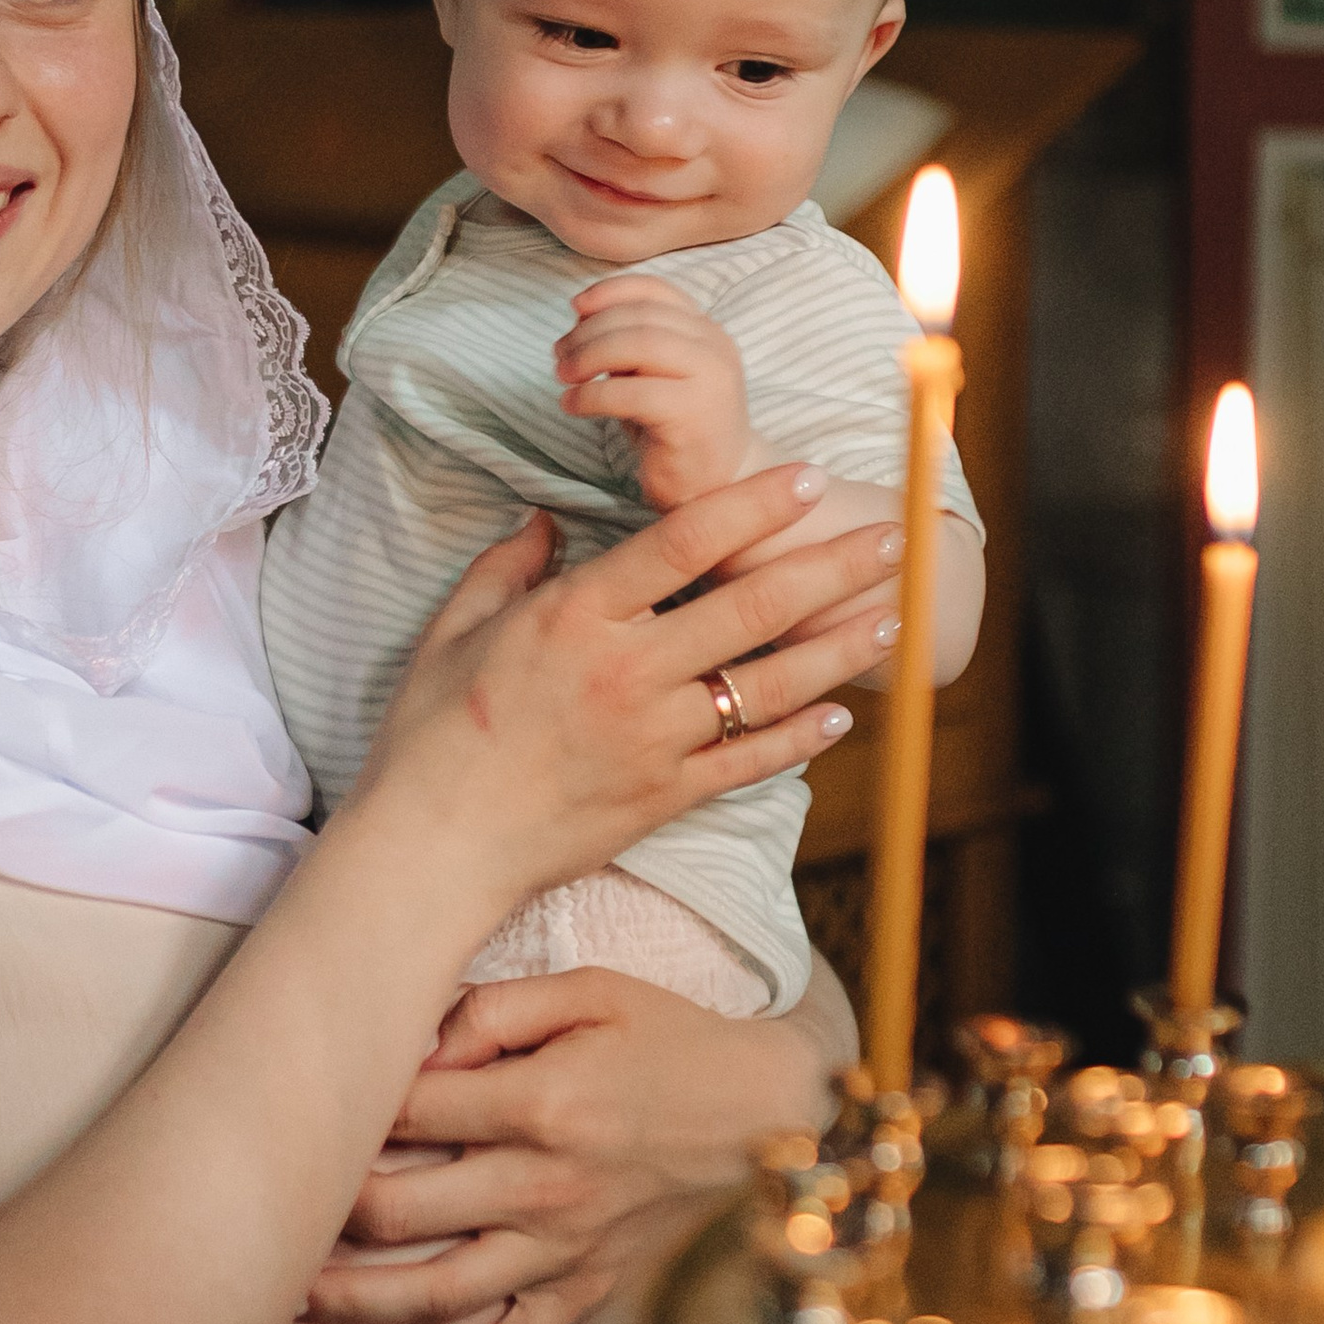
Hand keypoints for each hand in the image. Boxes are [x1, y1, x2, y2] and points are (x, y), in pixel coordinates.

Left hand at [303, 968, 839, 1323]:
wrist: (780, 1116)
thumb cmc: (678, 1041)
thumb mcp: (596, 990)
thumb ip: (495, 1010)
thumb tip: (415, 1047)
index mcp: (539, 1102)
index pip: (402, 1108)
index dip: (346, 1101)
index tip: (307, 1098)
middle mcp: (542, 1186)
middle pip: (394, 1207)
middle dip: (321, 1206)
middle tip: (270, 1201)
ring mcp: (564, 1252)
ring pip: (432, 1292)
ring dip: (350, 1302)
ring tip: (284, 1303)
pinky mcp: (588, 1295)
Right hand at [342, 464, 902, 921]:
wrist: (434, 845)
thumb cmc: (431, 734)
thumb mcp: (454, 630)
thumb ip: (507, 565)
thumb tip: (544, 517)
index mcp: (577, 616)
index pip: (684, 543)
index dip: (752, 506)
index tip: (806, 478)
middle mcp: (628, 671)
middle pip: (751, 606)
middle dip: (830, 566)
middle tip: (890, 538)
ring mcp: (653, 738)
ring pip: (768, 684)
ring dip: (838, 648)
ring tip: (892, 617)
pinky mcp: (663, 797)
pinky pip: (748, 762)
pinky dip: (799, 738)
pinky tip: (841, 714)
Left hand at [553, 276, 752, 508]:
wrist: (717, 489)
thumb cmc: (676, 430)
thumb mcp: (652, 376)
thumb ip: (630, 344)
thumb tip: (580, 318)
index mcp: (707, 331)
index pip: (658, 290)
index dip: (612, 291)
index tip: (575, 308)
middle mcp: (715, 348)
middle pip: (641, 316)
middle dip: (589, 331)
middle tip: (559, 356)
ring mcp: (710, 379)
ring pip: (637, 344)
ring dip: (588, 356)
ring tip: (563, 377)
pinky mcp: (693, 415)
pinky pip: (630, 393)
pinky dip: (591, 396)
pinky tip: (572, 405)